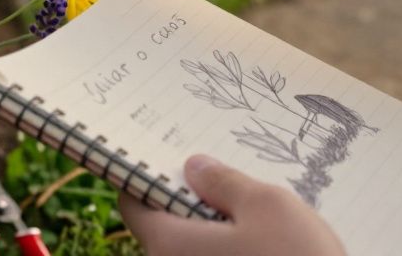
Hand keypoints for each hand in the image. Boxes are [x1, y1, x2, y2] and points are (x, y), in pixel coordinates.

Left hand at [120, 155, 344, 255]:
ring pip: (193, 246)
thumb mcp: (267, 205)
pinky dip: (228, 246)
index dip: (145, 176)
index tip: (161, 156)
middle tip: (216, 171)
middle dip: (187, 197)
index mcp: (170, 244)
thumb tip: (194, 168)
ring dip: (213, 224)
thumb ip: (225, 183)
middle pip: (164, 226)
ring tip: (248, 200)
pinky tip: (261, 235)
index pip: (134, 205)